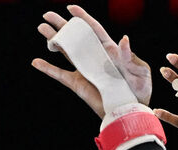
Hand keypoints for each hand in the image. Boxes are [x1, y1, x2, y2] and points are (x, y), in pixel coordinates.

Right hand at [30, 5, 150, 117]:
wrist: (131, 111)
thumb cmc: (140, 91)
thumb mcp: (141, 72)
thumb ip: (130, 57)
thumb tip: (123, 39)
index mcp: (110, 51)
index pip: (94, 30)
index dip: (83, 18)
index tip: (71, 8)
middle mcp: (95, 57)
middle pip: (75, 36)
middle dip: (62, 24)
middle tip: (47, 14)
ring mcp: (85, 70)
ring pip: (65, 51)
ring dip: (53, 39)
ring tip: (41, 27)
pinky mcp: (79, 84)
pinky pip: (60, 75)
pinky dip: (48, 69)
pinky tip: (36, 62)